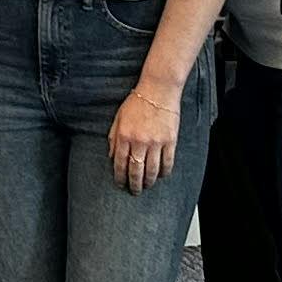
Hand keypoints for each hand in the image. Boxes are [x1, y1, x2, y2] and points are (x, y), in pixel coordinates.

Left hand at [106, 75, 185, 193]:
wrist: (158, 89)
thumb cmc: (137, 102)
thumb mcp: (119, 118)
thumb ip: (113, 138)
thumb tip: (111, 157)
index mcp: (124, 136)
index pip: (120, 164)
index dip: (120, 177)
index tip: (121, 184)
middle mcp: (139, 141)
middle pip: (136, 171)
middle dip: (134, 185)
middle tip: (135, 191)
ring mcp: (156, 142)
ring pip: (152, 170)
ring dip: (149, 182)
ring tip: (147, 186)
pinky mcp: (170, 141)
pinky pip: (168, 163)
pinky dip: (164, 172)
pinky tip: (162, 175)